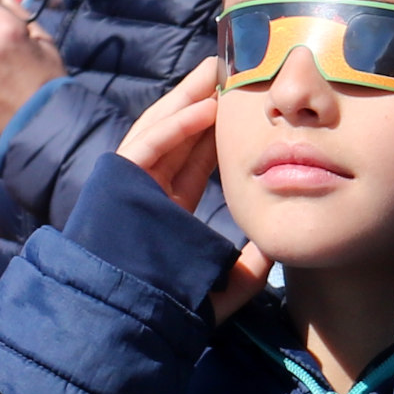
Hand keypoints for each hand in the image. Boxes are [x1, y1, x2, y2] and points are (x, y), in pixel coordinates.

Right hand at [109, 67, 270, 319]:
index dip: (215, 135)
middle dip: (201, 102)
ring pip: (161, 131)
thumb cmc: (173, 312)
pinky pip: (149, 145)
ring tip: (216, 69)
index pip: (193, 164)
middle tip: (229, 71)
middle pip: (176, 138)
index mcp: (166, 215)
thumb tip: (276, 247)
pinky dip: (176, 125)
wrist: (128, 325)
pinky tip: (205, 106)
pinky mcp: (117, 184)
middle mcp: (145, 195)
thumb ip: (249, 268)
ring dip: (188, 98)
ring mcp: (128, 187)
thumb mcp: (224, 285)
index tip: (242, 110)